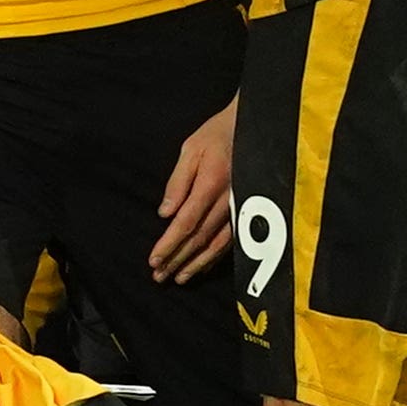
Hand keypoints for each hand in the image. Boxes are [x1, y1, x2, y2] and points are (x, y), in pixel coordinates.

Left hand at [149, 100, 235, 283]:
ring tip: (179, 279)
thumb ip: (178, 181)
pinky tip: (203, 267)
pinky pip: (231, 241)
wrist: (252, 127)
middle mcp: (228, 201)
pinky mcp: (248, 211)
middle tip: (160, 277)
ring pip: (217, 245)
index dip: (169, 244)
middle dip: (178, 260)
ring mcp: (241, 209)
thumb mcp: (191, 148)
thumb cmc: (217, 134)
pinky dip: (215, 257)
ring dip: (196, 264)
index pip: (185, 223)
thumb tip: (165, 213)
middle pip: (199, 239)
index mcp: (210, 184)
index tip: (154, 260)